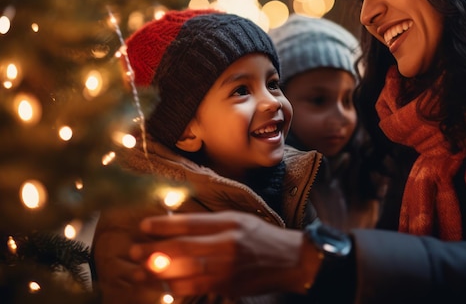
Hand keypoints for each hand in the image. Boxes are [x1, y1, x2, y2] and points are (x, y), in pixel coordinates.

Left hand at [128, 210, 321, 297]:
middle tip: (132, 251)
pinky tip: (162, 284)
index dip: (164, 225)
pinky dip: (175, 286)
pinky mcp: (228, 285)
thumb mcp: (238, 219)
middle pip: (183, 248)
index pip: (190, 223)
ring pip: (184, 271)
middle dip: (153, 250)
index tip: (143, 226)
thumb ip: (210, 223)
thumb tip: (175, 226)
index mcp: (229, 222)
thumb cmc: (260, 236)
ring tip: (138, 272)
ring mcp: (227, 267)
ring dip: (157, 273)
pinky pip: (195, 288)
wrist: (290, 260)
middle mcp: (227, 243)